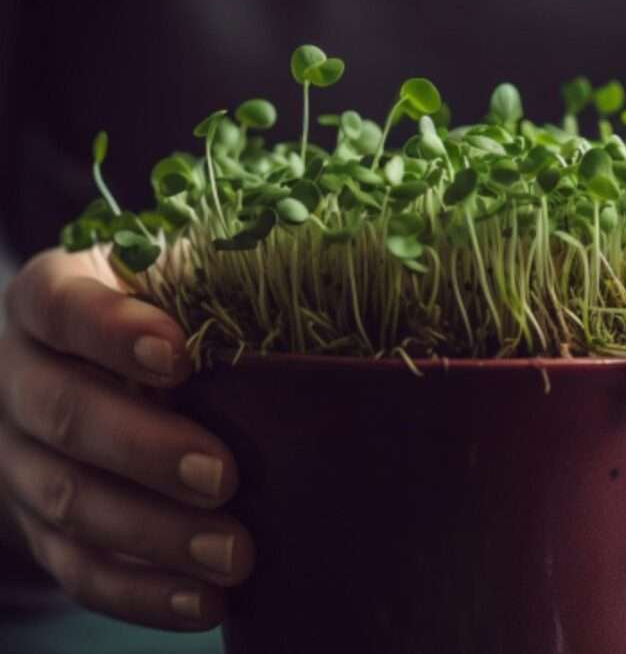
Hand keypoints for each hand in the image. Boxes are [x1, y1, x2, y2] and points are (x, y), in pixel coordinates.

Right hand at [0, 248, 253, 630]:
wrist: (94, 379)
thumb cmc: (165, 317)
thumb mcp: (179, 284)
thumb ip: (218, 285)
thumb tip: (334, 291)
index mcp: (51, 300)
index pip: (60, 304)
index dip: (110, 330)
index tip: (178, 354)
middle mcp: (20, 378)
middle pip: (62, 412)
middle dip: (144, 448)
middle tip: (223, 475)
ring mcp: (22, 459)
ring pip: (69, 501)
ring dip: (154, 535)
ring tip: (233, 554)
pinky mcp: (40, 528)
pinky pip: (78, 569)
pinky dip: (142, 592)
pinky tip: (204, 602)